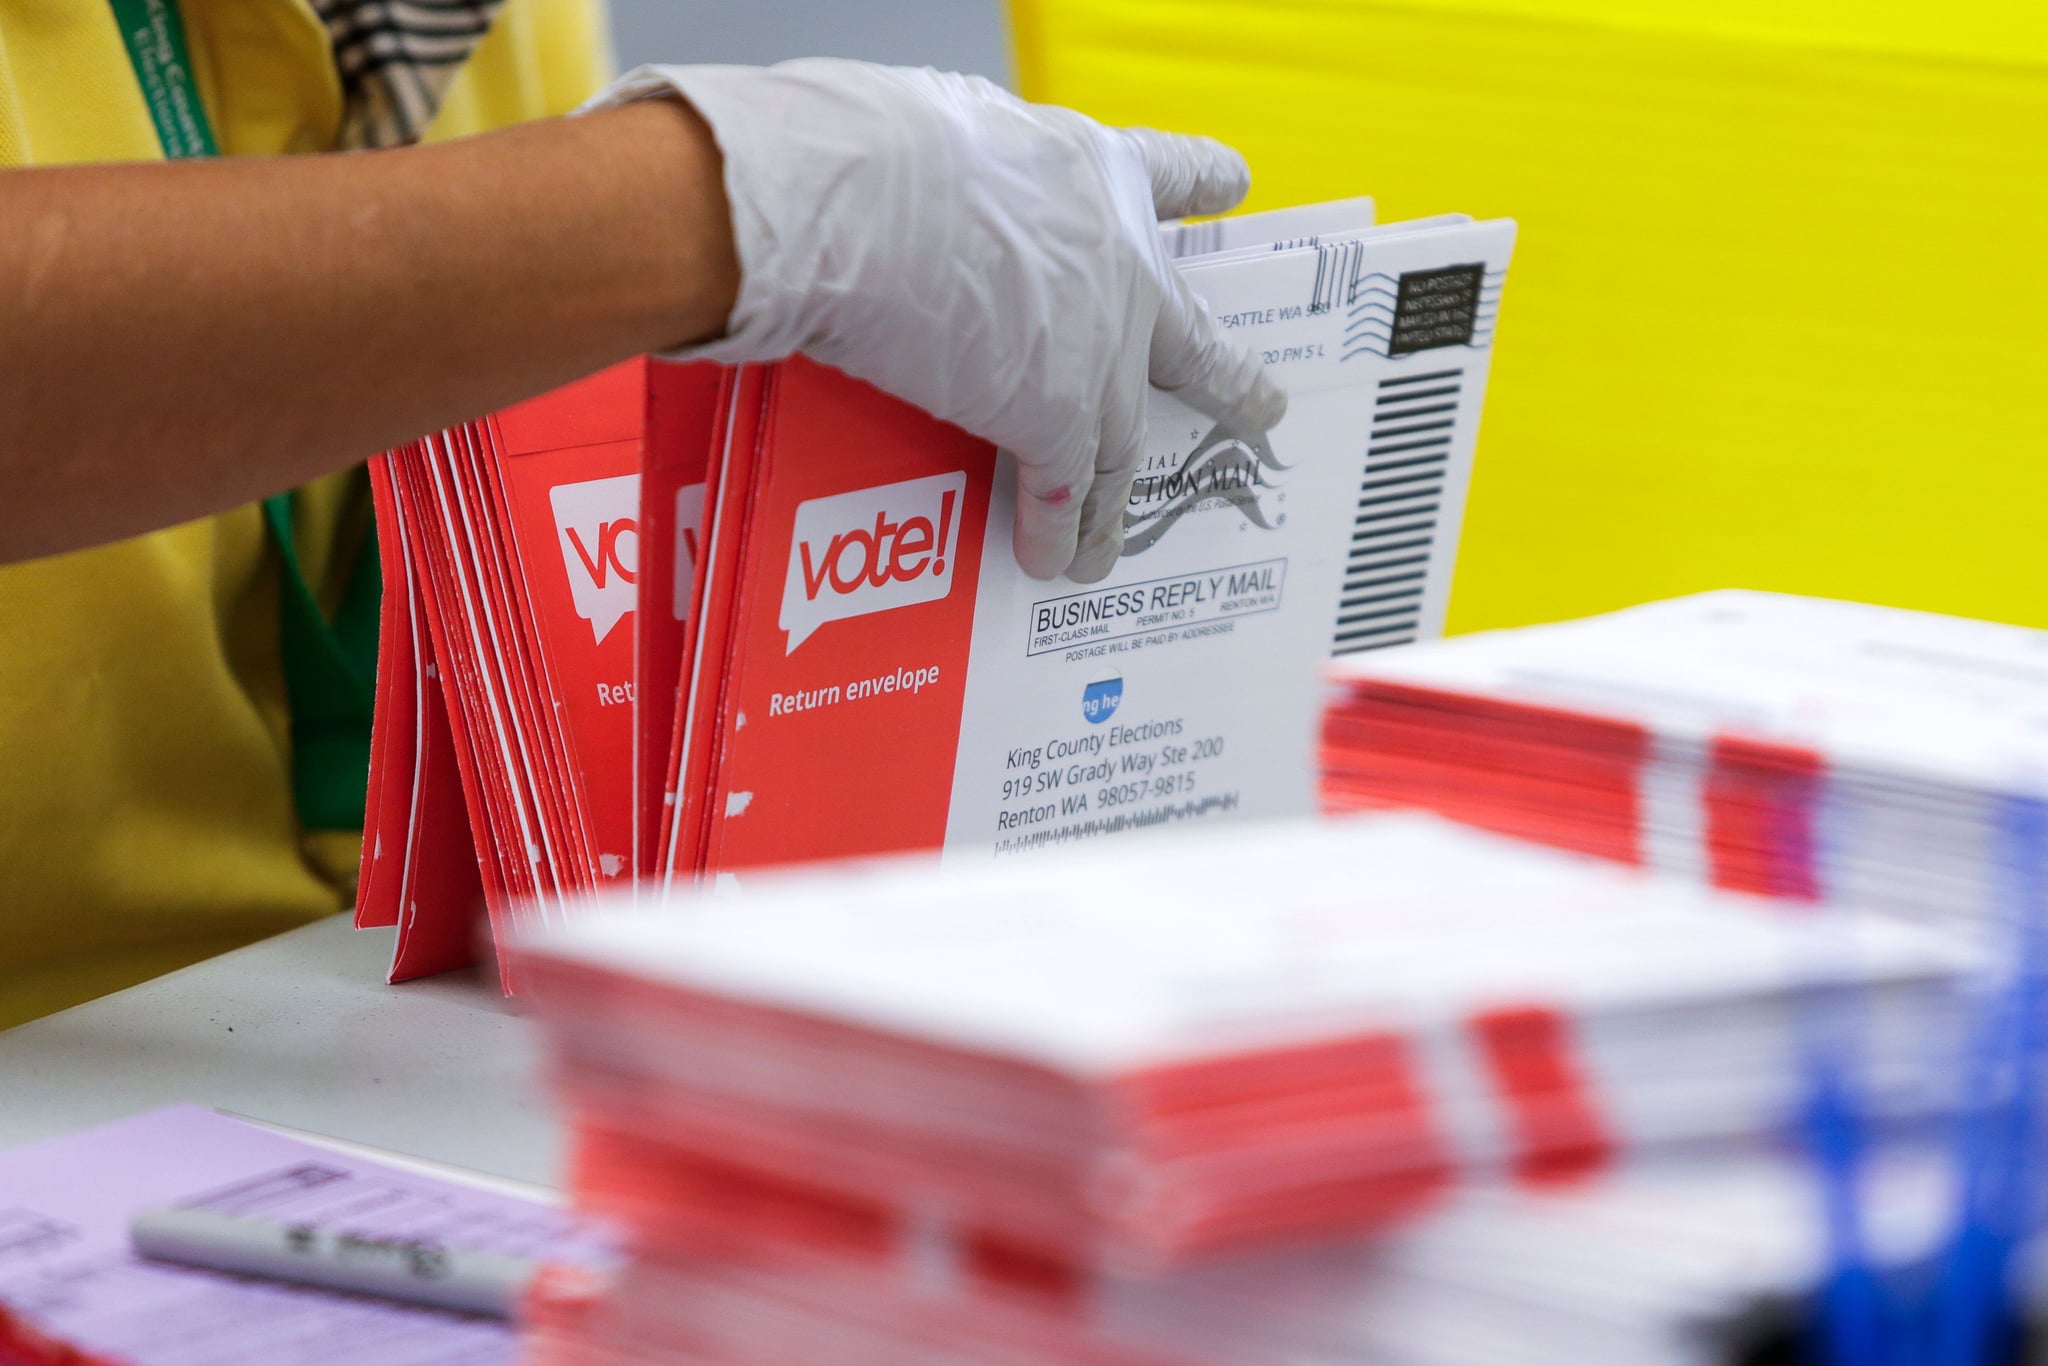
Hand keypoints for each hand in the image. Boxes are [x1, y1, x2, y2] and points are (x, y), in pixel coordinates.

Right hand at [586, 60, 1286, 582]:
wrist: (864, 203)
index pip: (1162, 170)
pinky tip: (1052, 561)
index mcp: (1088, 171)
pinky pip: (1064, 490)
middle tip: (1260, 405)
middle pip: (1186, 335)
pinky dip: (1058, 531)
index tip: (1233, 185)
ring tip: (1120, 541)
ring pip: (1126, 441)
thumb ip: (975, 180)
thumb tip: (938, 201)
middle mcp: (1116, 263)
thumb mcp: (949, 134)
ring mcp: (1098, 350)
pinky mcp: (1055, 416)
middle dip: (1223, 379)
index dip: (1198, 180)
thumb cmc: (880, 149)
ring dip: (1121, 498)